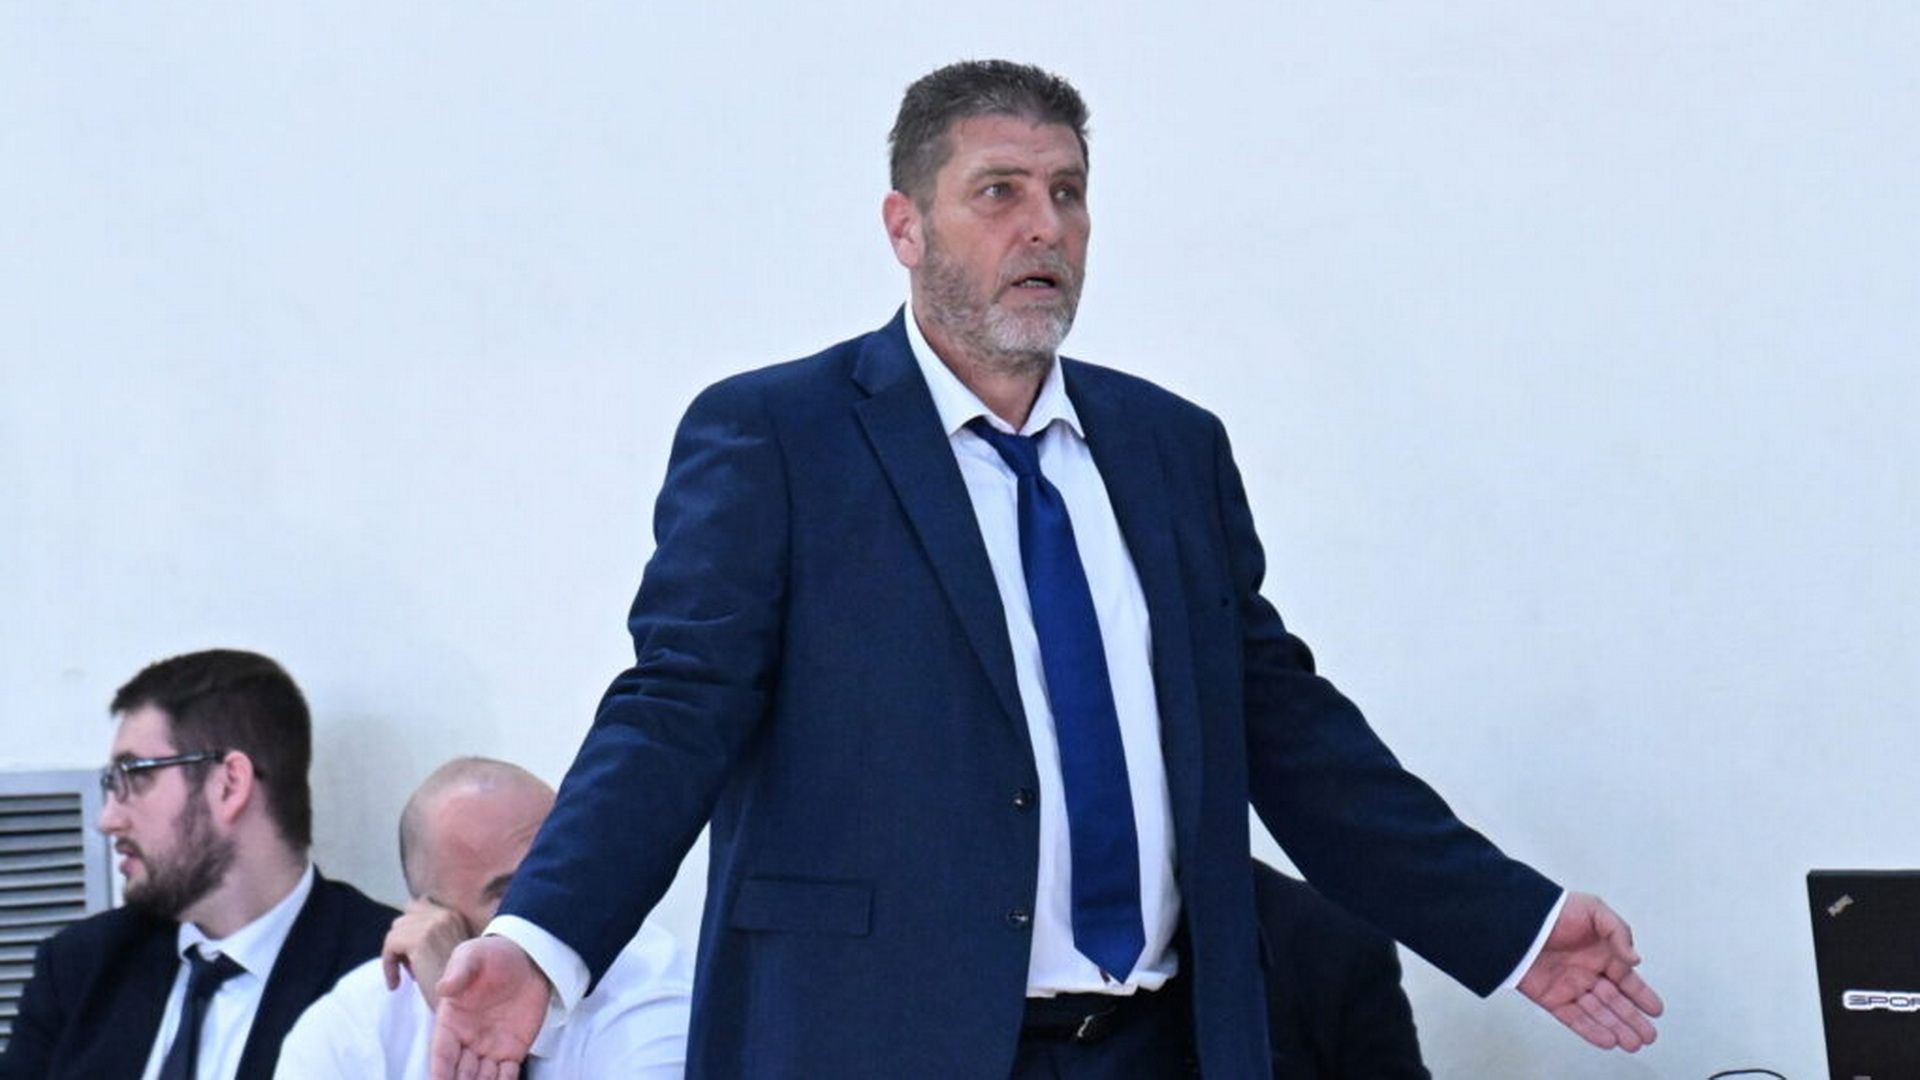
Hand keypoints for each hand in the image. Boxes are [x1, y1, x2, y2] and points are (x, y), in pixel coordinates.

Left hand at [381, 899, 471, 1010]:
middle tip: (411, 968)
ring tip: (407, 975)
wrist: (464, 1003)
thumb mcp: (447, 953)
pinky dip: (388, 966)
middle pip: (404, 919)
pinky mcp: (421, 940)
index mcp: (453, 915)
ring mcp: (434, 925)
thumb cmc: (455, 986)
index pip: (418, 907)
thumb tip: (401, 925)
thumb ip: (431, 935)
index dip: (410, 931)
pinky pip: (390, 945)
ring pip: (395, 932)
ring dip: (396, 955)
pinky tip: (396, 984)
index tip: (412, 956)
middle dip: (403, 943)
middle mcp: (446, 915)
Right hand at [429, 936, 549, 1079]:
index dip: (440, 1071)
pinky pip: (506, 1074)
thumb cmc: (494, 955)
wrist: (529, 958)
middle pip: (459, 1072)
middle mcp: (467, 1040)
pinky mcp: (513, 1050)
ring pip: (481, 1078)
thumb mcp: (473, 956)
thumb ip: (459, 971)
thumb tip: (442, 988)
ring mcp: (490, 1047)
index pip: (441, 1053)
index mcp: (451, 1022)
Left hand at [1518, 892, 1663, 1050]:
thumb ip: (1619, 934)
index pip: (1626, 979)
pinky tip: (1608, 1040)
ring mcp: (1570, 986)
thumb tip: (1636, 960)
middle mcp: (1587, 972)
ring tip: (1634, 1043)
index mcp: (1601, 953)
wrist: (1518, 920)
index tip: (1657, 1010)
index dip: (1642, 996)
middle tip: (1649, 1037)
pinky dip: (1591, 1031)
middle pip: (1615, 1001)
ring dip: (1616, 1028)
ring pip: (1598, 1013)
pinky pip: (1574, 1018)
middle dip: (1632, 1020)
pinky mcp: (1551, 997)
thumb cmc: (1555, 910)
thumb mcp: (1595, 911)